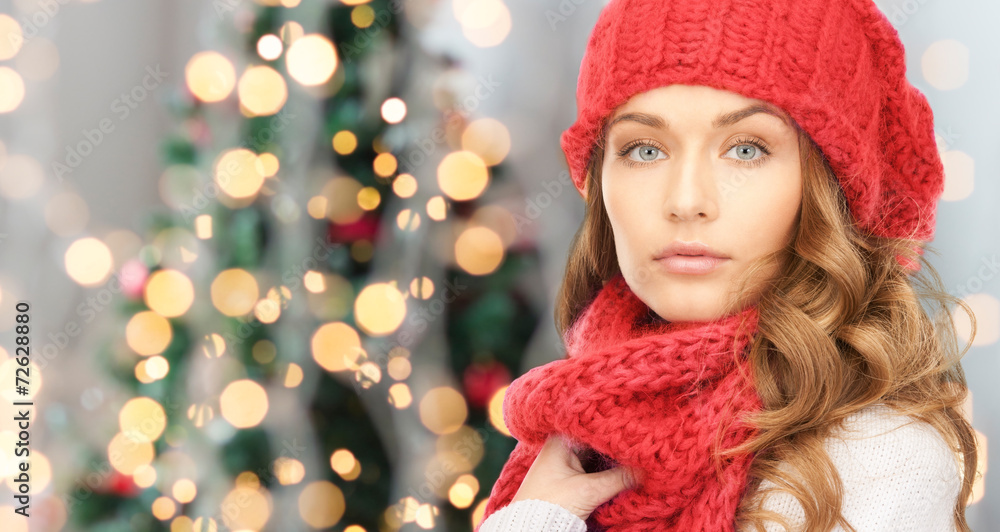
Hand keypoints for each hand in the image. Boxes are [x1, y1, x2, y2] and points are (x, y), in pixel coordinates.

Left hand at [511, 434, 642, 521]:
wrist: (531, 528)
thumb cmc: (550, 504)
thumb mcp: (588, 490)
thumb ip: (619, 478)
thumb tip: (647, 469)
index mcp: (560, 441)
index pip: (594, 428)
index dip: (615, 432)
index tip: (637, 434)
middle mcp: (562, 448)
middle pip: (596, 443)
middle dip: (617, 448)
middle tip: (641, 448)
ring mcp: (565, 464)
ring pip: (596, 458)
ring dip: (613, 462)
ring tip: (637, 460)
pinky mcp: (569, 479)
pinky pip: (593, 470)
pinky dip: (606, 473)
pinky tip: (624, 473)